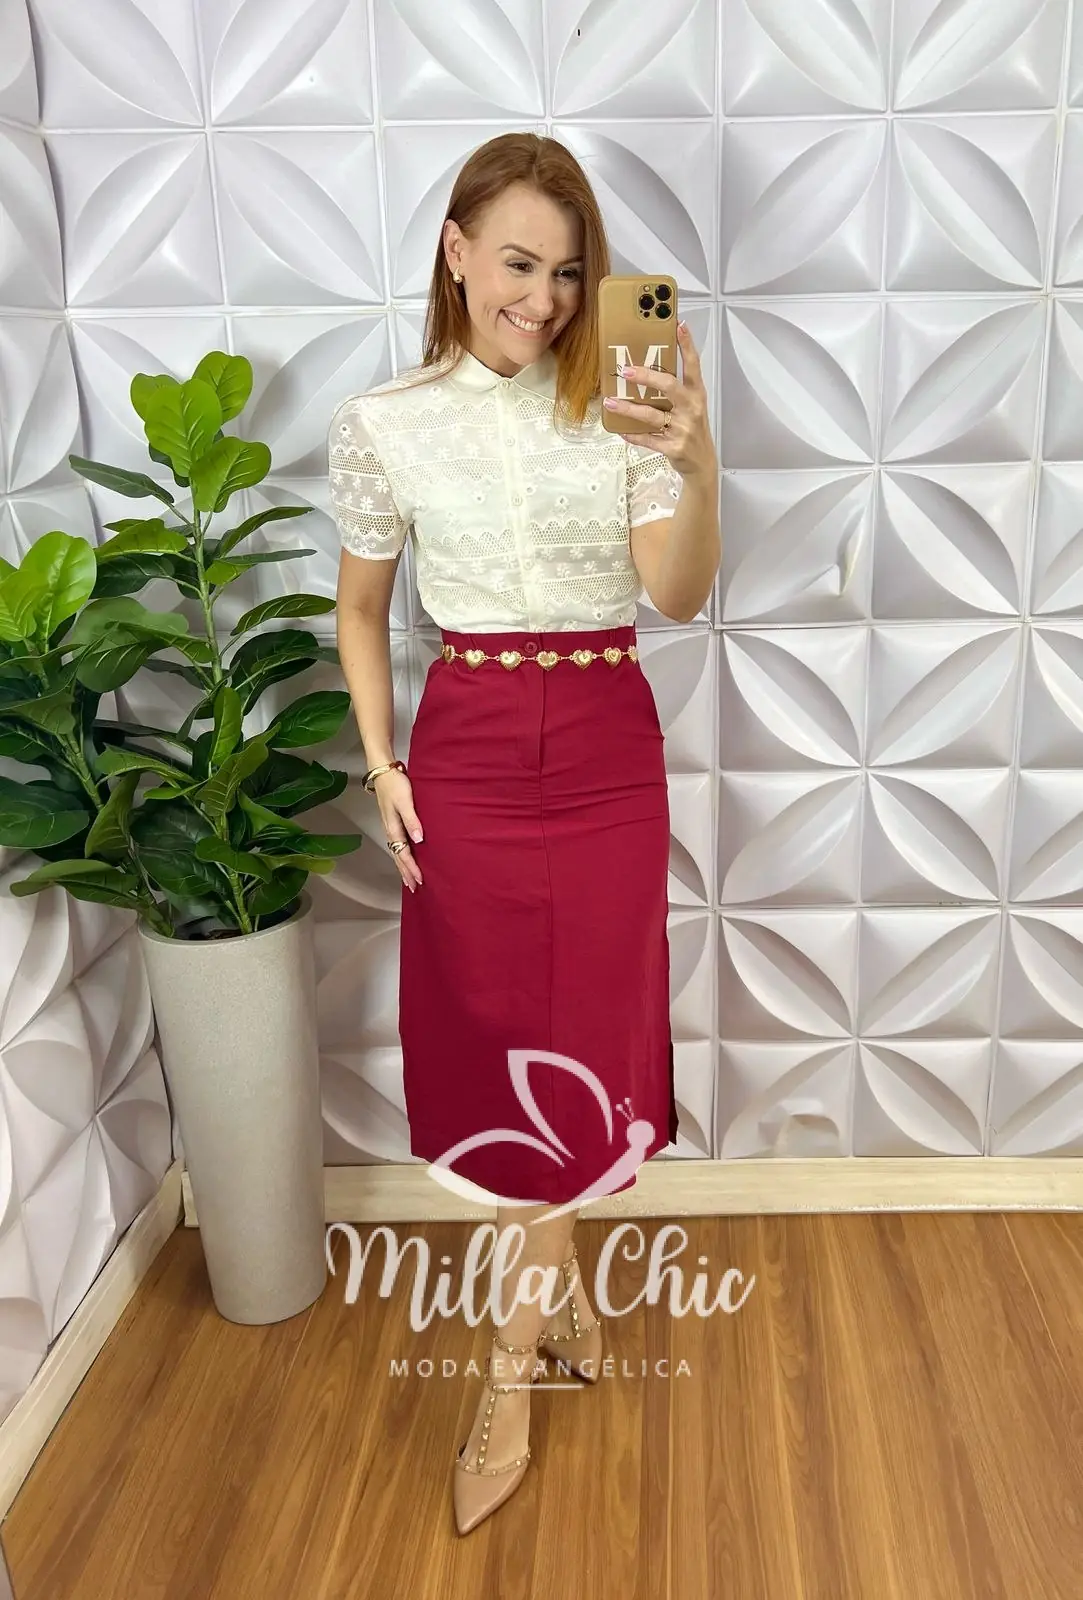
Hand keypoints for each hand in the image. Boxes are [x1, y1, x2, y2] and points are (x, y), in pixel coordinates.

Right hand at [374, 769, 423, 890]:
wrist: (382, 770)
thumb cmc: (395, 784)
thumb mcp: (405, 801)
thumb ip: (412, 820)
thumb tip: (418, 840)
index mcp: (393, 827)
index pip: (403, 853)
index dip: (412, 867)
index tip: (420, 880)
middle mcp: (390, 830)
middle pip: (398, 857)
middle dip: (405, 873)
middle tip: (414, 888)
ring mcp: (390, 826)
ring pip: (396, 851)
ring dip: (403, 866)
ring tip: (409, 879)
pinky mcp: (392, 821)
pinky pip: (397, 844)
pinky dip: (401, 855)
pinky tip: (405, 857)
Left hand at [604, 320, 716, 479]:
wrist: (702, 464)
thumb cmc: (692, 430)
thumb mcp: (692, 407)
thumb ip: (676, 391)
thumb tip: (646, 373)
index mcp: (697, 394)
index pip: (693, 365)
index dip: (687, 345)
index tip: (678, 325)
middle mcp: (691, 408)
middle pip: (669, 386)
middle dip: (647, 377)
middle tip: (625, 370)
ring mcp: (682, 429)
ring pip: (651, 415)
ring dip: (628, 409)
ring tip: (610, 401)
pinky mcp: (673, 447)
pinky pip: (648, 440)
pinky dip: (633, 435)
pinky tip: (621, 431)